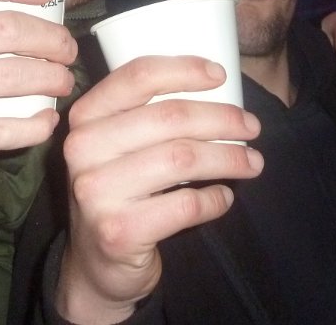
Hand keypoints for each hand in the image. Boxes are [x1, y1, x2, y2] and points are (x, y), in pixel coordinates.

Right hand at [56, 56, 262, 323]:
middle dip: (222, 119)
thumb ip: (145, 113)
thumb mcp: (116, 144)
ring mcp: (96, 191)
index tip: (221, 76)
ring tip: (252, 162)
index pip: (137, 77)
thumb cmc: (120, 191)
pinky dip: (215, 199)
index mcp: (85, 116)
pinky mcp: (118, 231)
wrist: (95, 265)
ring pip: (181, 158)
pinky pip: (185, 205)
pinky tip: (224, 197)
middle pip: (169, 117)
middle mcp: (83, 149)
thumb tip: (215, 86)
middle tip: (252, 127)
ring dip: (227, 157)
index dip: (185, 71)